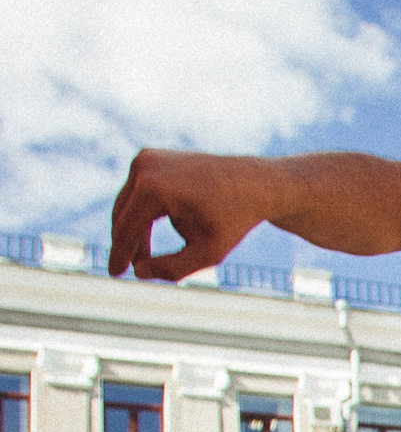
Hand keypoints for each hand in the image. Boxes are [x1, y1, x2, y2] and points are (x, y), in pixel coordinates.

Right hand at [111, 149, 269, 282]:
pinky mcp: (151, 157)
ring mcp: (147, 158)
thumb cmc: (233, 220)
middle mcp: (145, 166)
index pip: (126, 229)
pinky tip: (148, 238)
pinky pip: (137, 192)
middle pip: (123, 215)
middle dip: (126, 244)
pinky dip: (141, 214)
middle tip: (130, 269)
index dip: (119, 255)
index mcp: (153, 188)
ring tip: (143, 258)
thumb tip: (137, 272)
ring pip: (128, 204)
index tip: (114, 275)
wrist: (254, 184)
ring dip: (133, 231)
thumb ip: (171, 269)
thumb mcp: (207, 254)